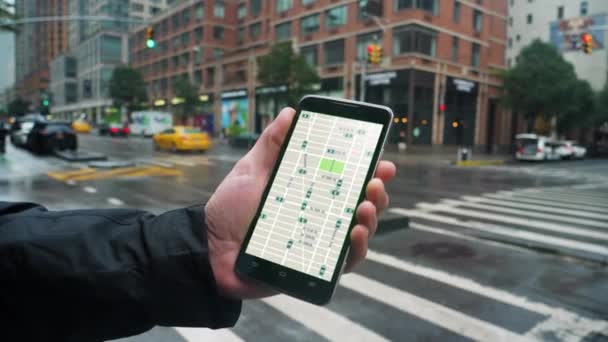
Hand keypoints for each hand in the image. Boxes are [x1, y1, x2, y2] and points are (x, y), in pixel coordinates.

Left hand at [205, 108, 395, 298]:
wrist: (209, 248)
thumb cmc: (230, 209)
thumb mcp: (251, 170)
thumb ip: (272, 145)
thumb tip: (289, 113)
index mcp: (309, 193)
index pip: (347, 181)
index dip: (369, 170)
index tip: (381, 160)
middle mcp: (320, 217)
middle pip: (360, 205)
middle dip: (376, 192)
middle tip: (375, 181)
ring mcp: (318, 243)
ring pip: (358, 233)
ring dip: (370, 219)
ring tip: (366, 207)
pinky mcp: (314, 269)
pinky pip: (343, 263)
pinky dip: (355, 250)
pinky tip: (354, 235)